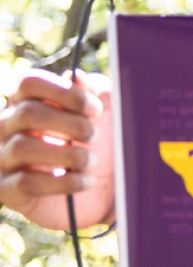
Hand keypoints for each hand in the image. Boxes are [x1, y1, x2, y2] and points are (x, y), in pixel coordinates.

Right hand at [0, 70, 115, 230]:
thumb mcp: (108, 113)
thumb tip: (76, 76)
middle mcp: (8, 126)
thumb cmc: (102, 143)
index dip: (64, 91)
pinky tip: (85, 180)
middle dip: (69, 124)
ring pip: (22, 147)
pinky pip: (26, 182)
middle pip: (27, 112)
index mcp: (30, 101)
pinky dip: (63, 182)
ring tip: (90, 161)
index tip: (94, 108)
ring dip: (67, 154)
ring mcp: (3, 157)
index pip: (29, 82)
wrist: (104, 189)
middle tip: (94, 136)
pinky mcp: (7, 189)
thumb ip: (96, 91)